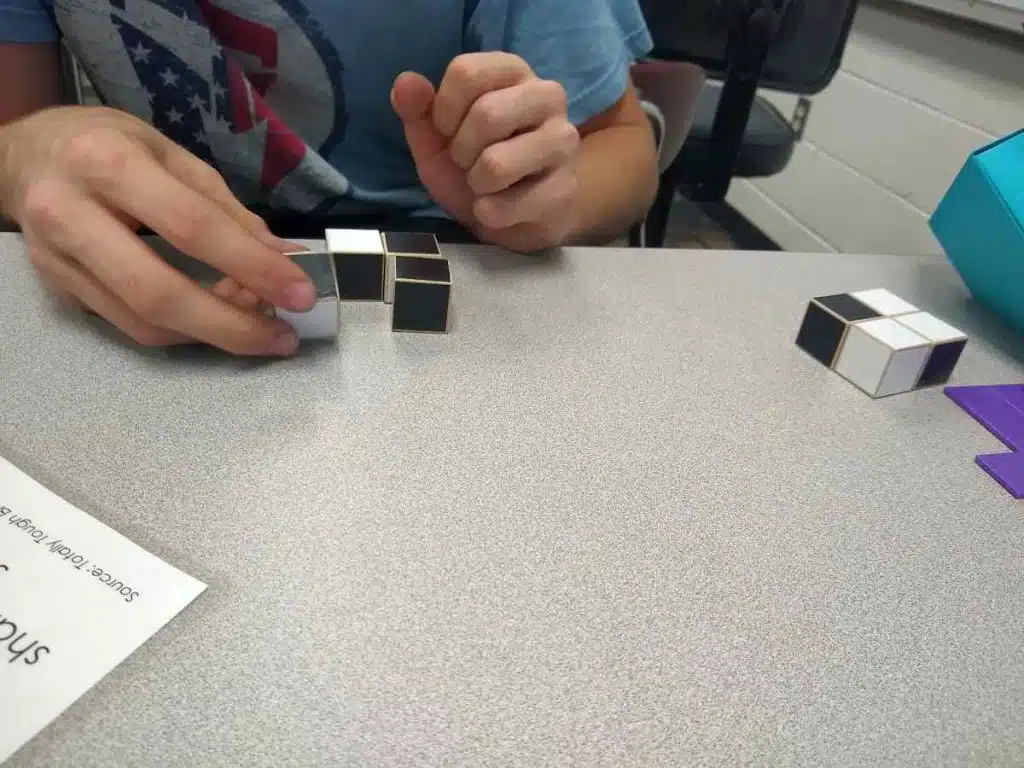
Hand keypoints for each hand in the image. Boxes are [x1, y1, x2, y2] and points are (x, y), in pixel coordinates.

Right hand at [0, 105, 315, 354]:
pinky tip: (218, 321)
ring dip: (212, 335)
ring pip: (144, 322)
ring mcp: (57, 260)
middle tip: (282, 336)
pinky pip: (130, 326)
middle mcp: (70, 214)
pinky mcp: (59, 290)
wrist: (21, 158)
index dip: (252, 265)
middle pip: (160, 293)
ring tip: (260, 329)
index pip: (192, 226)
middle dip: (232, 325)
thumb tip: (283, 257)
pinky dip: (184, 332)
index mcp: (106, 163)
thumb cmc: (104, 145)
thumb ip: (226, 208)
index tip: (300, 293)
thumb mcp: (169, 153)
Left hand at [392, 53, 579, 252]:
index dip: (443, 110)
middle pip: (487, 114)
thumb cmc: (474, 164)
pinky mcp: (565, 188)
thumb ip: (418, 109)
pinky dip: (489, 213)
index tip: (448, 131)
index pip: (466, 72)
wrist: (514, 215)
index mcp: (513, 71)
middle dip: (461, 151)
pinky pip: (507, 205)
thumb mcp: (436, 136)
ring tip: (485, 185)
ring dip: (476, 184)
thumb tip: (406, 83)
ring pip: (498, 163)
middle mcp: (547, 96)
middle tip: (468, 163)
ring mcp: (562, 142)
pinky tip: (500, 208)